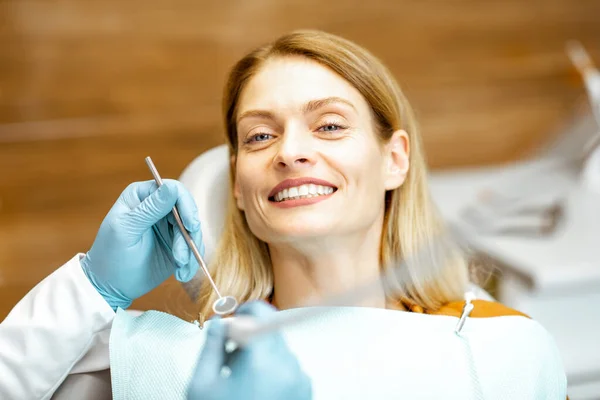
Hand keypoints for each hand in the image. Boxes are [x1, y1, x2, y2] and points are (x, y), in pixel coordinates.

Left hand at [80, 179, 202, 309]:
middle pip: (188, 212)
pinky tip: (182, 274)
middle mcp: (159, 207)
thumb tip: (172, 187)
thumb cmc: (110, 255)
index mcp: (142, 196)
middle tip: (182, 258)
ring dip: (190, 252)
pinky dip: (191, 261)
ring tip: (180, 270)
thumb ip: (150, 209)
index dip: (186, 206)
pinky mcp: (177, 244)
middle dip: (189, 236)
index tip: (190, 226)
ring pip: (194, 232)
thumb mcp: (127, 230)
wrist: (110, 287)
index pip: (174, 190)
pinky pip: (194, 248)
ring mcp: (169, 226)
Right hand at [188, 301, 311, 399]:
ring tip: (240, 380)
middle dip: (248, 337)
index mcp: (261, 358)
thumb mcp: (201, 384)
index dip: (241, 311)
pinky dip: (273, 370)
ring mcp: (300, 379)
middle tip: (228, 358)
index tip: (231, 321)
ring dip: (260, 354)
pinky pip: (289, 366)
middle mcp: (288, 364)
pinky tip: (256, 390)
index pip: (259, 312)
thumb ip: (212, 345)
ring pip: (278, 348)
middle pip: (268, 331)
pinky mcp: (306, 391)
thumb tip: (222, 322)